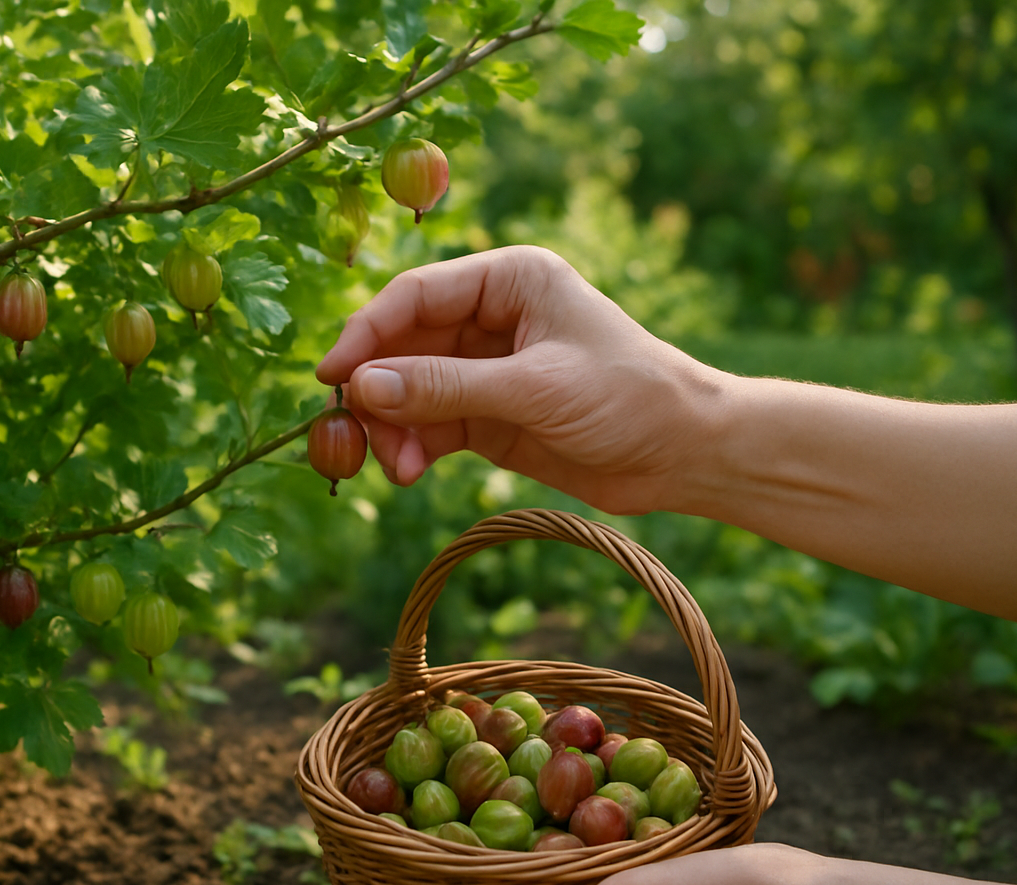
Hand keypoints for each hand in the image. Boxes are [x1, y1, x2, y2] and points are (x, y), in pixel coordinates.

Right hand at [316, 246, 727, 514]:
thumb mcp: (535, 389)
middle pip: (403, 345)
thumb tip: (362, 388)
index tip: (331, 375)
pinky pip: (429, 425)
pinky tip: (410, 473)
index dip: (367, 333)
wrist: (685, 454)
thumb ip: (447, 387)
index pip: (416, 295)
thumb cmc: (629, 397)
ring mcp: (486, 367)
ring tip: (398, 467)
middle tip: (355, 436)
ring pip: (409, 389)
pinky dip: (412, 448)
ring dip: (392, 428)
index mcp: (511, 279)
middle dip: (377, 391)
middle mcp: (492, 316)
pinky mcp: (488, 415)